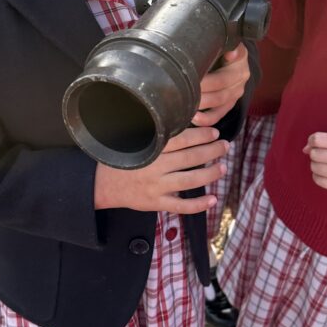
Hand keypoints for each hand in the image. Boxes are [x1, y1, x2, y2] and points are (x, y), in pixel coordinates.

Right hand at [94, 126, 227, 214]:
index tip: (214, 132)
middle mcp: (154, 167)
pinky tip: (212, 200)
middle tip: (225, 145)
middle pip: (189, 158)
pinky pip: (180, 206)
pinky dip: (198, 204)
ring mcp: (156, 187)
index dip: (200, 135)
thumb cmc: (121, 159)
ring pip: (189, 180)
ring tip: (223, 167)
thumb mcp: (133, 140)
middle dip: (211, 151)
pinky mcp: (155, 203)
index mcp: (150, 149)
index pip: (180, 140)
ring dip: (209, 174)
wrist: (102, 184)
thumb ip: (154, 133)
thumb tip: (179, 120)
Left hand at [191, 44, 249, 126]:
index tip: (206, 72)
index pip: (232, 59)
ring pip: (220, 100)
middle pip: (221, 82)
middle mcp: (241, 73)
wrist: (225, 59)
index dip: (222, 62)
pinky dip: (206, 118)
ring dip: (201, 103)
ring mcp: (237, 90)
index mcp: (239, 55)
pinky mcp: (231, 103)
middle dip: (201, 87)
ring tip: (185, 104)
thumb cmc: (214, 49)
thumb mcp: (217, 42)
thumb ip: (216, 43)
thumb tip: (231, 52)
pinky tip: (193, 118)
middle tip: (182, 88)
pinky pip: (219, 114)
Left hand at [304, 132, 326, 191]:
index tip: (317, 143)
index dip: (312, 141)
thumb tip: (304, 149)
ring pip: (314, 167)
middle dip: (316, 153)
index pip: (316, 140)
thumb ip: (322, 141)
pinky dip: (318, 175)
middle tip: (325, 155)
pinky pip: (317, 180)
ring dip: (316, 165)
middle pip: (314, 154)